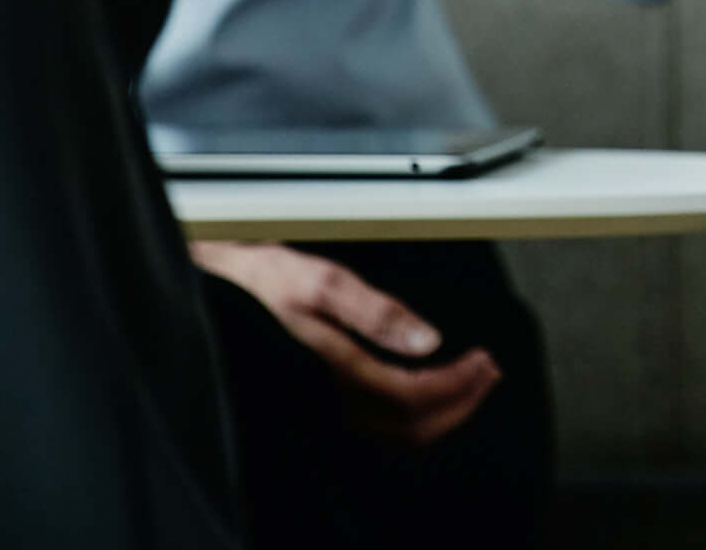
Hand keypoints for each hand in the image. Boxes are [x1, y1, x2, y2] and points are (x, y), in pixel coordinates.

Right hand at [191, 241, 500, 445]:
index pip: (411, 396)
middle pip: (408, 424)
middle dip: (458, 401)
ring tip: (470, 380)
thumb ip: (378, 312)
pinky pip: (379, 420)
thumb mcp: (323, 280)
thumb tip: (428, 339)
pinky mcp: (322, 392)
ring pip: (394, 429)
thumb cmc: (263, 277)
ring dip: (440, 408)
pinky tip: (429, 386)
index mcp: (335, 367)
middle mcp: (330, 393)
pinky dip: (415, 410)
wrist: (217, 281)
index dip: (455, 384)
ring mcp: (324, 397)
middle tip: (488, 373)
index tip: (483, 361)